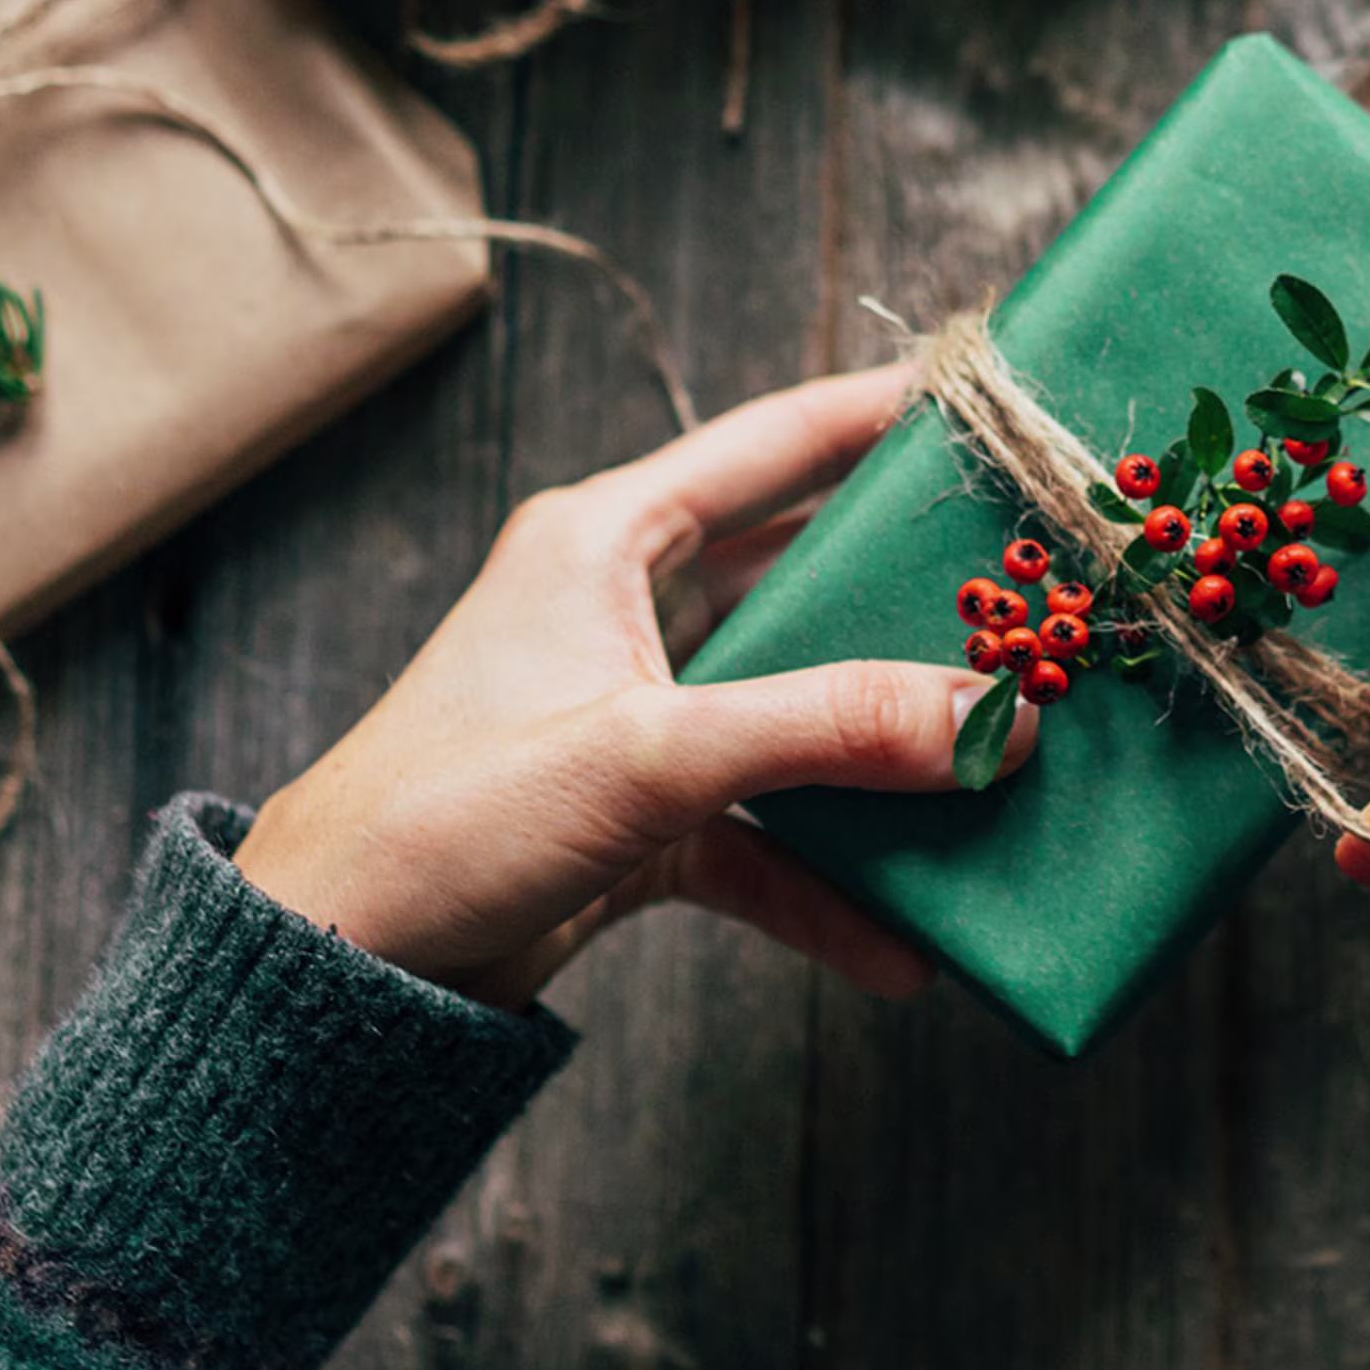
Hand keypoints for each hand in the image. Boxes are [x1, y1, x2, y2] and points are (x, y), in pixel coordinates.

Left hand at [237, 364, 1027, 1009]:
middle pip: (803, 582)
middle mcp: (624, 612)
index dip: (881, 416)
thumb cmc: (443, 819)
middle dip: (916, 605)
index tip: (990, 400)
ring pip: (798, 715)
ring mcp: (637, 719)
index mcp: (606, 540)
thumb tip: (995, 718)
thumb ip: (826, 729)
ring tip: (1000, 773)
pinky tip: (905, 943)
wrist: (333, 968)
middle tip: (1035, 598)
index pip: (772, 443)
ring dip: (886, 758)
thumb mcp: (649, 756)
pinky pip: (766, 842)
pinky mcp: (639, 821)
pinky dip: (831, 889)